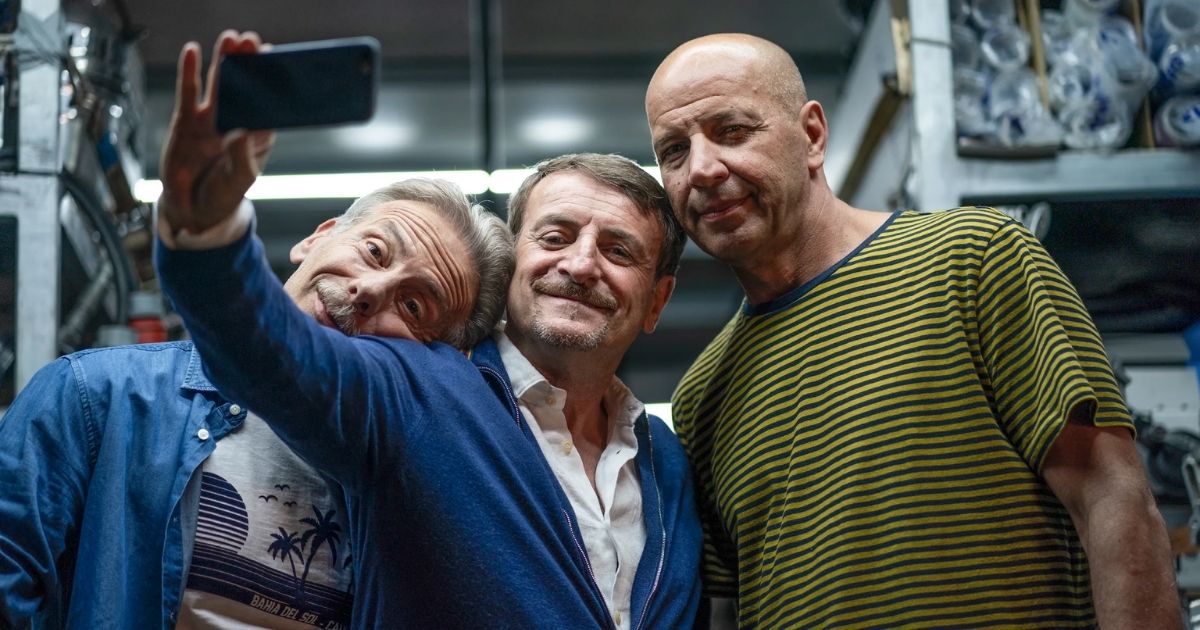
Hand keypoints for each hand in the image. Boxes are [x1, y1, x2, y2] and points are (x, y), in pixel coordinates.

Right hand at [158, 30, 275, 234]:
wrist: (191, 209)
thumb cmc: (222, 195)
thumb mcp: (237, 181)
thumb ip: (241, 158)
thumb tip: (240, 133)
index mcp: (257, 136)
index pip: (267, 104)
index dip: (271, 82)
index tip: (275, 59)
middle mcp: (236, 122)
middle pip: (244, 86)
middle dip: (248, 63)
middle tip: (252, 40)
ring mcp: (211, 119)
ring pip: (218, 83)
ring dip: (224, 60)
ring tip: (230, 38)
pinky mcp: (187, 120)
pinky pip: (189, 92)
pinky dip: (190, 71)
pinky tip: (193, 50)